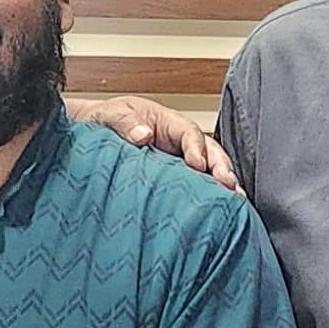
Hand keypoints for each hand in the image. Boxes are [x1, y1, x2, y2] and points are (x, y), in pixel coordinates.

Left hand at [70, 95, 240, 192]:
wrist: (92, 137)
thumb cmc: (103, 123)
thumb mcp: (110, 115)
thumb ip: (124, 122)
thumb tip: (143, 135)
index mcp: (167, 123)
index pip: (189, 132)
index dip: (196, 148)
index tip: (197, 165)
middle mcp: (179, 142)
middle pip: (210, 151)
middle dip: (222, 167)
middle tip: (229, 185)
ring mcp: (180, 161)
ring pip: (210, 170)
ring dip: (223, 184)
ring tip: (236, 202)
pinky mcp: (177, 180)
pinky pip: (198, 186)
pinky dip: (212, 196)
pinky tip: (222, 213)